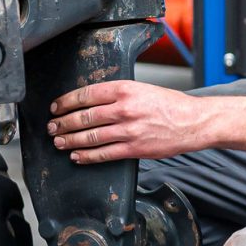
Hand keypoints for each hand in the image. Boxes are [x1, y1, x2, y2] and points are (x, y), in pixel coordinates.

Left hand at [47, 80, 202, 162]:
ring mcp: (129, 130)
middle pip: (84, 116)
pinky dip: (87, 156)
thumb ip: (117, 94)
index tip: (56, 107)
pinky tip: (77, 156)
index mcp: (125, 89)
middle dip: (63, 123)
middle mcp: (124, 109)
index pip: (86, 95)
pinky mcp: (134, 149)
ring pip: (90, 136)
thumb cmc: (170, 104)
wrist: (193, 122)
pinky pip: (104, 154)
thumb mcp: (142, 88)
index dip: (66, 102)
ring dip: (70, 140)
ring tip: (59, 142)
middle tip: (52, 127)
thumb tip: (91, 101)